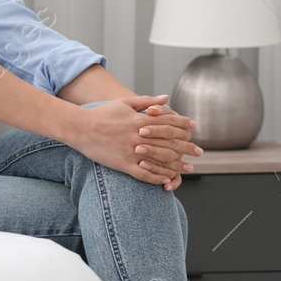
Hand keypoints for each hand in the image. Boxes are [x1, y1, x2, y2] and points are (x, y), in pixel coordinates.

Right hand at [67, 95, 200, 189]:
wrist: (80, 128)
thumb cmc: (102, 114)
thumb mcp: (125, 103)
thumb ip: (147, 101)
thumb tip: (166, 98)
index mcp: (140, 120)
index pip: (169, 122)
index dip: (184, 125)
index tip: (195, 128)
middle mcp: (139, 136)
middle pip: (170, 143)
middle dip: (187, 148)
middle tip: (200, 152)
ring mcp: (132, 152)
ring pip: (160, 161)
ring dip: (177, 166)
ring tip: (188, 169)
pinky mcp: (123, 164)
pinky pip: (144, 174)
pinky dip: (157, 178)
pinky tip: (167, 181)